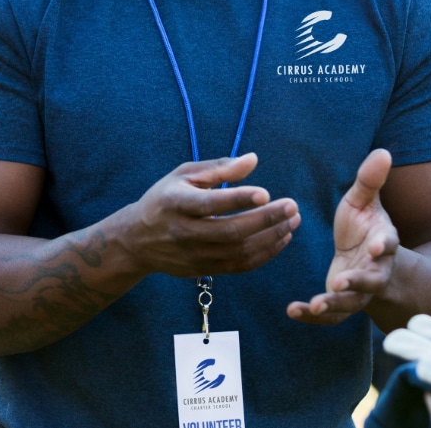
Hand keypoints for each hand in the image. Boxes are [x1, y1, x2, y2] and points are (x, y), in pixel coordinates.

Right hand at [118, 153, 300, 276]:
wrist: (137, 240)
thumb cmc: (165, 199)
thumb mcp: (184, 175)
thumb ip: (219, 169)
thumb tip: (253, 160)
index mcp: (177, 203)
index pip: (211, 204)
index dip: (239, 199)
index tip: (266, 193)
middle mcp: (184, 232)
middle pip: (231, 231)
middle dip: (265, 220)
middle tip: (292, 207)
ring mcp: (194, 255)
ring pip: (239, 252)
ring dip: (271, 237)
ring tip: (292, 222)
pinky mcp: (203, 270)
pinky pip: (240, 266)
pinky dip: (265, 254)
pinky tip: (281, 238)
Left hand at [287, 148, 397, 324]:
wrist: (363, 254)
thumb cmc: (363, 224)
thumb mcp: (363, 201)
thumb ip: (370, 181)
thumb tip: (383, 151)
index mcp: (384, 241)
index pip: (389, 245)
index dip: (384, 246)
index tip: (377, 246)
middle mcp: (376, 269)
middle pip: (372, 280)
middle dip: (358, 282)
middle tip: (340, 283)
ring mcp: (360, 291)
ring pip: (351, 303)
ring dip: (334, 305)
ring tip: (315, 304)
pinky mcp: (343, 303)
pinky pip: (331, 315)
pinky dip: (313, 316)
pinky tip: (293, 311)